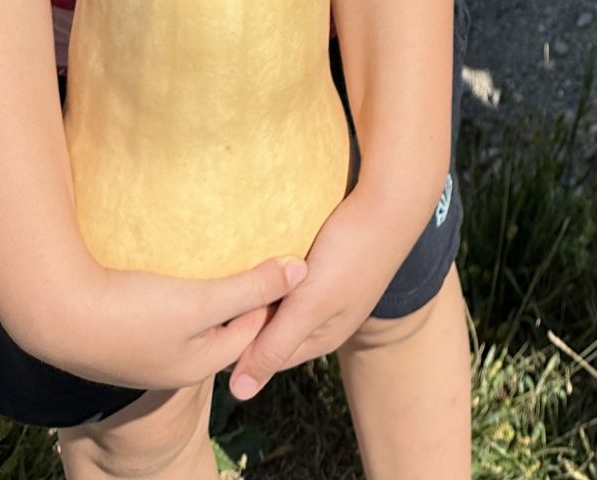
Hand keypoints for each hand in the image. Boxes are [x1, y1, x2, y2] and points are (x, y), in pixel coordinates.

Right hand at [25, 254, 303, 393]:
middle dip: (241, 291)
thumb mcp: (200, 302)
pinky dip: (176, 282)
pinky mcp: (121, 323)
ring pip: (191, 312)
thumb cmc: (132, 313)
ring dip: (207, 285)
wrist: (53, 315)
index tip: (289, 259)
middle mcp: (173, 361)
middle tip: (261, 253)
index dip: (273, 295)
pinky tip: (176, 255)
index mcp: (198, 364)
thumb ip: (251, 286)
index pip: (252, 328)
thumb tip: (301, 271)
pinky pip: (162, 302)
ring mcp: (145, 346)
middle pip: (222, 322)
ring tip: (223, 250)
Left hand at [228, 187, 411, 398]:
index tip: (205, 322)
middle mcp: (319, 320)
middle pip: (266, 329)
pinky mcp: (320, 266)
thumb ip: (275, 345)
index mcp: (319, 339)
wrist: (391, 201)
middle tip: (208, 294)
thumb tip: (238, 393)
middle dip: (240, 316)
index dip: (231, 343)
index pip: (261, 356)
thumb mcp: (311, 304)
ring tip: (222, 275)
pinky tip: (250, 257)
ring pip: (274, 303)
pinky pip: (283, 280)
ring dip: (253, 294)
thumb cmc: (353, 253)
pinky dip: (267, 274)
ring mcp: (321, 292)